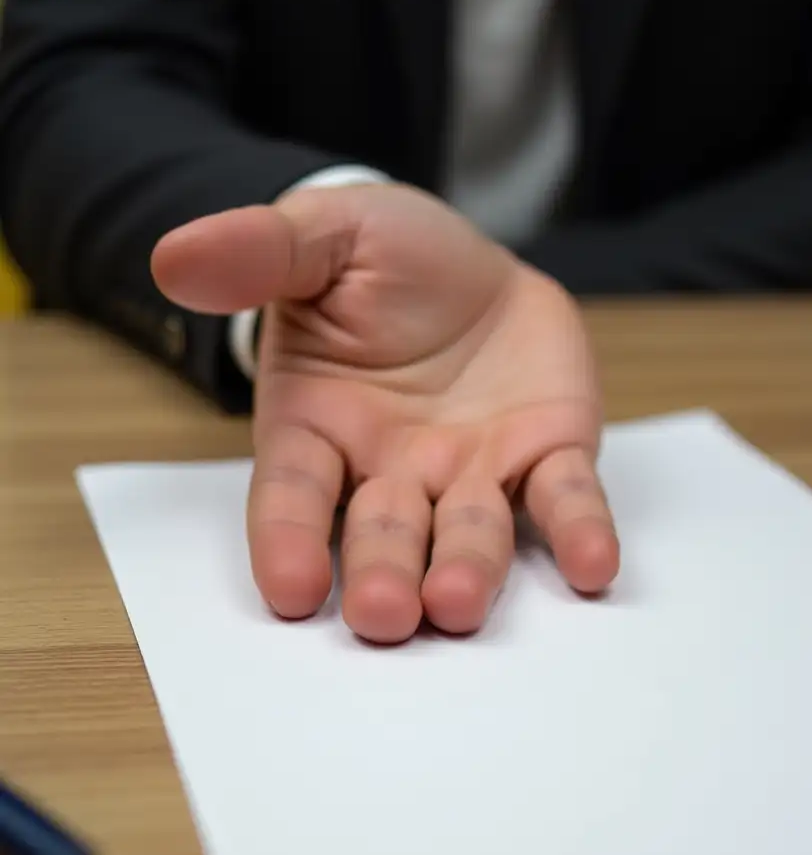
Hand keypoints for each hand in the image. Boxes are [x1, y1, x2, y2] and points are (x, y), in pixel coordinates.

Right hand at [152, 183, 618, 642]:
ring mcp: (472, 475)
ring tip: (457, 605)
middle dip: (382, 575)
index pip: (294, 495)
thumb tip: (175, 257)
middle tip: (385, 617)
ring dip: (465, 571)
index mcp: (319, 428)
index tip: (289, 588)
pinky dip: (579, 536)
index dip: (289, 540)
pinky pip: (562, 501)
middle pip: (382, 535)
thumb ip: (262, 252)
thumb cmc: (383, 262)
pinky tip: (593, 569)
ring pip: (468, 534)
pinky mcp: (546, 459)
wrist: (472, 270)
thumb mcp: (321, 237)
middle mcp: (393, 472)